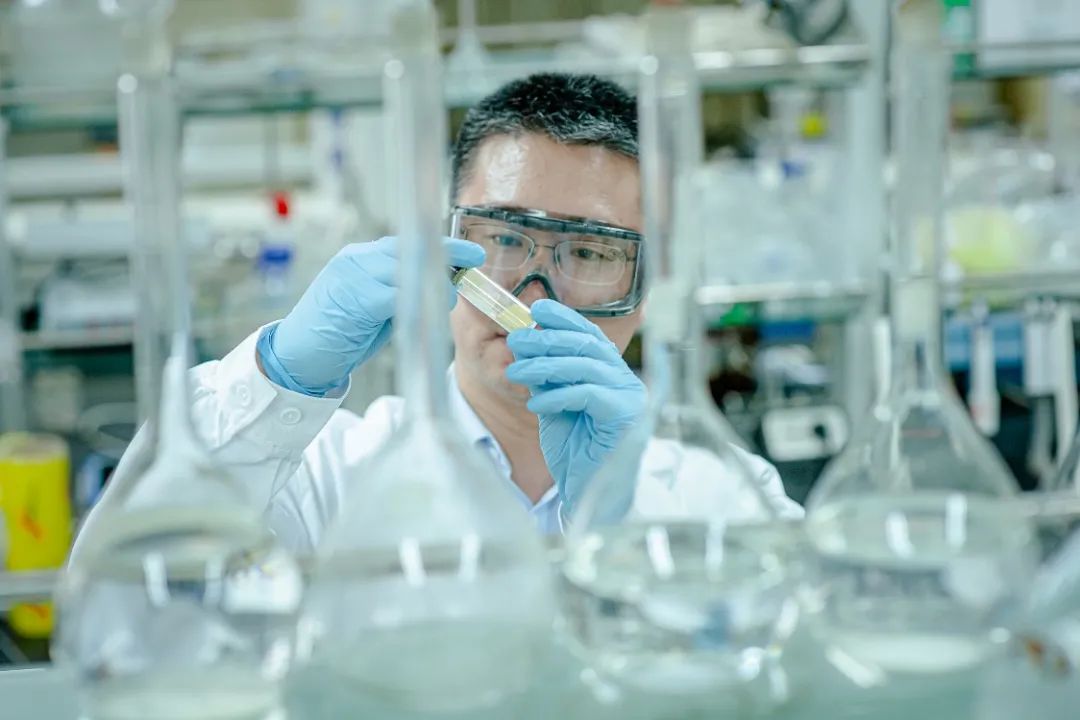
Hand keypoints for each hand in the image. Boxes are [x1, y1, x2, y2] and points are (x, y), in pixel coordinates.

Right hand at [259, 236, 484, 394]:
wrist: (297, 357)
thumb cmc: (339, 335)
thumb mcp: (374, 308)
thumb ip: (400, 292)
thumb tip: (440, 287)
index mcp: (359, 258)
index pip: (408, 244)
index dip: (442, 246)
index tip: (471, 252)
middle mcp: (354, 260)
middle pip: (409, 250)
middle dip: (445, 256)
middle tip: (474, 262)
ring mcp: (350, 277)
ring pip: (403, 270)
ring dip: (432, 285)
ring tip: (447, 299)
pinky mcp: (351, 299)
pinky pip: (392, 295)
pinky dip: (414, 301)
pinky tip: (429, 309)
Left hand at [506, 299, 645, 516]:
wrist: (588, 493)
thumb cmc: (575, 450)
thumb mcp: (555, 406)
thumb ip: (547, 378)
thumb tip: (525, 345)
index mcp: (611, 373)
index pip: (590, 335)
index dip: (565, 319)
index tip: (537, 310)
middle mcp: (625, 381)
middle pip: (588, 345)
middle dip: (548, 339)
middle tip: (517, 339)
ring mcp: (630, 398)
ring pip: (586, 366)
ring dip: (545, 366)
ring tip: (517, 371)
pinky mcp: (626, 418)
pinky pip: (588, 395)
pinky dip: (558, 396)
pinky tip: (536, 404)